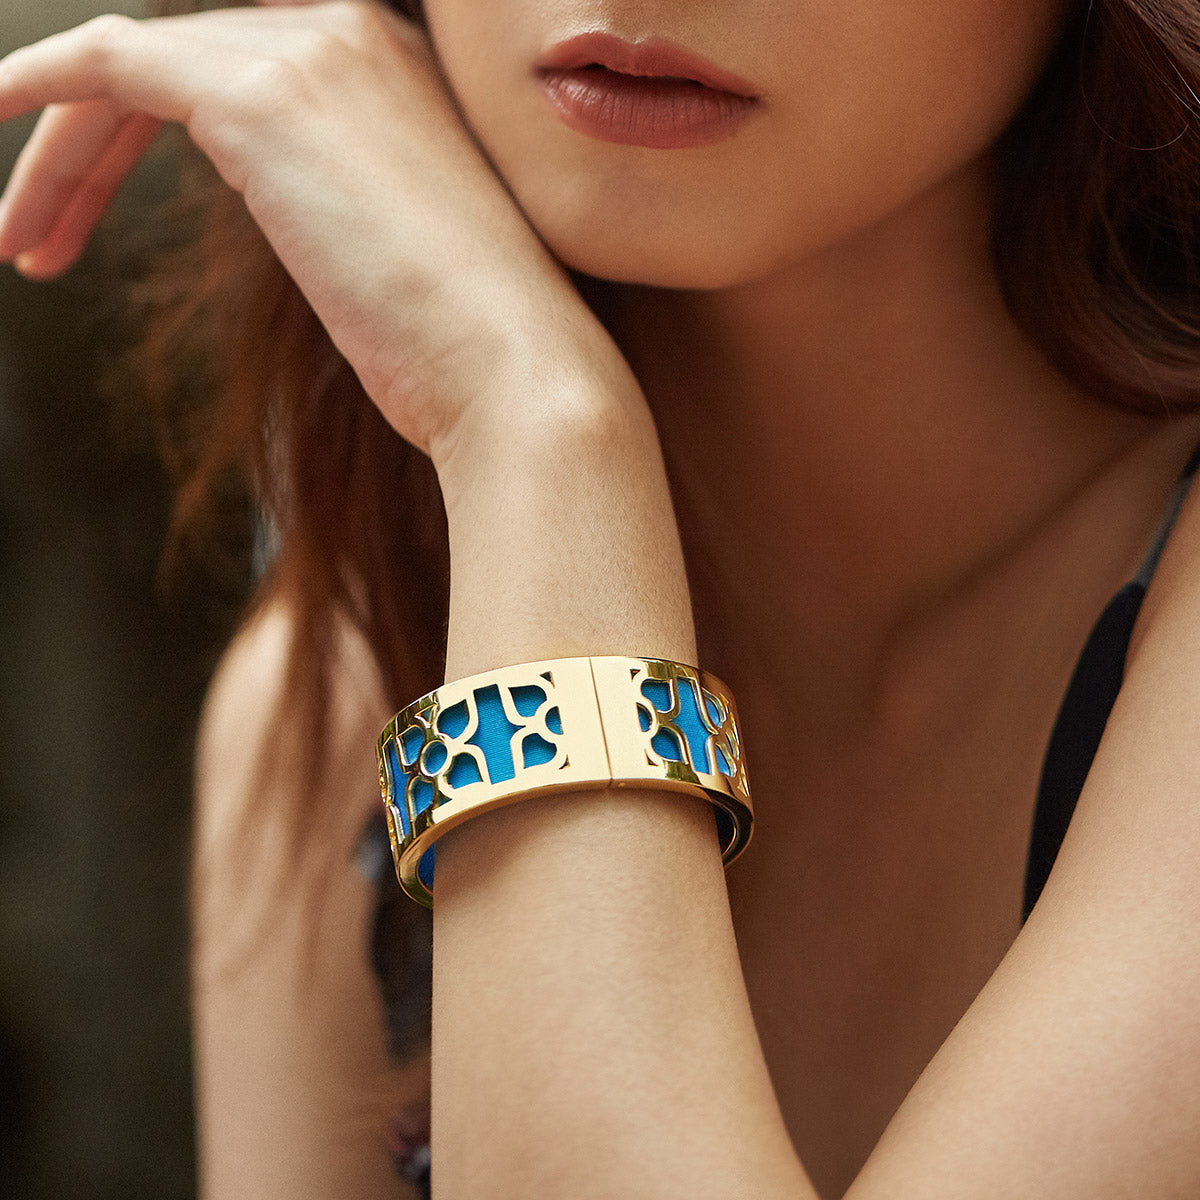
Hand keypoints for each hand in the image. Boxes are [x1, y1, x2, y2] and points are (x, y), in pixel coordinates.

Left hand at [0, 1, 630, 463]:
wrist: (517, 374)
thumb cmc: (470, 351)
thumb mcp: (401, 262)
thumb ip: (340, 208)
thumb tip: (293, 213)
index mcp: (396, 75)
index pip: (236, 76)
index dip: (152, 139)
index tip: (96, 207)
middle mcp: (354, 38)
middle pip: (175, 70)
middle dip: (88, 157)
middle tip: (31, 238)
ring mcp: (310, 55)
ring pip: (133, 74)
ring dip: (61, 159)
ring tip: (18, 244)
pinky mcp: (261, 95)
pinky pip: (110, 63)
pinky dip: (38, 88)